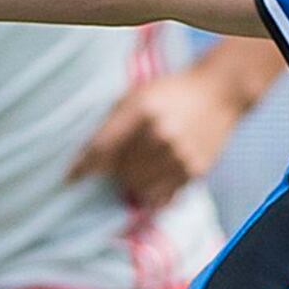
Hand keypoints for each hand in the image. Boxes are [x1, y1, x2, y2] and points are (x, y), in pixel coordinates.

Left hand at [68, 69, 252, 211]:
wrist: (219, 92)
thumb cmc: (170, 92)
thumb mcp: (137, 96)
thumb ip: (112, 123)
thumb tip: (89, 160)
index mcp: (142, 110)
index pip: (102, 146)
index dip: (82, 167)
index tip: (69, 179)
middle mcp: (161, 134)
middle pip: (120, 172)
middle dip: (116, 170)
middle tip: (125, 159)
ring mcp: (180, 155)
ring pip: (139, 188)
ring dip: (134, 182)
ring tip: (143, 166)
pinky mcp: (195, 170)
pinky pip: (162, 196)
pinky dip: (153, 192)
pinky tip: (156, 176)